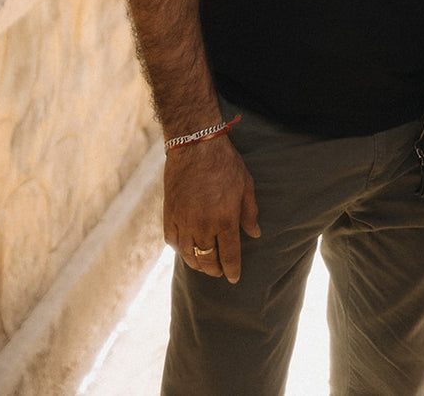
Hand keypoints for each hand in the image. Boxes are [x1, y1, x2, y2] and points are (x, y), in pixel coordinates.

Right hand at [163, 134, 260, 283]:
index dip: (232, 270)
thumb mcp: (246, 185)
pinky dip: (179, 249)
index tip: (234, 278)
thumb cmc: (225, 162)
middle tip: (219, 271)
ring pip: (188, 255)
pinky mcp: (169, 213)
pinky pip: (172, 240)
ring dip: (197, 263)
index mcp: (224, 220)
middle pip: (207, 260)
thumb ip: (250, 213)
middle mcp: (203, 225)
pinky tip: (185, 248)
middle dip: (215, 269)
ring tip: (204, 264)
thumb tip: (255, 234)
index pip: (229, 256)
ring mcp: (183, 220)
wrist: (195, 144)